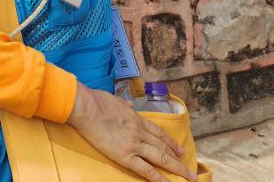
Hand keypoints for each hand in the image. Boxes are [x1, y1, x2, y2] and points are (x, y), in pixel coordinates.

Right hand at [67, 85, 192, 181]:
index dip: (170, 142)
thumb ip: (124, 105)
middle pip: (163, 147)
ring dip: (176, 168)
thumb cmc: (95, 100)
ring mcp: (134, 144)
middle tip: (187, 166)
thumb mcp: (114, 99)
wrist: (85, 107)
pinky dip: (158, 178)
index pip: (158, 133)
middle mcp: (139, 132)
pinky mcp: (125, 155)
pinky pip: (146, 169)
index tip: (178, 149)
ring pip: (161, 158)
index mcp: (135, 118)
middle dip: (177, 158)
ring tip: (187, 176)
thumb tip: (130, 106)